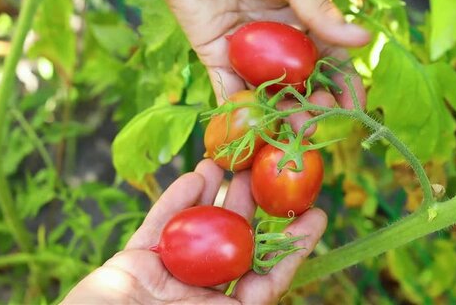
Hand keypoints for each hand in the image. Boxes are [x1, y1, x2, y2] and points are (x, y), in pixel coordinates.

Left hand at [21, 0, 369, 134]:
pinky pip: (230, 89)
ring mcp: (248, 54)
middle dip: (314, 106)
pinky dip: (241, 110)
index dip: (344, 85)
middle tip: (320, 124)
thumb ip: (319, 10)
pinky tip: (257, 127)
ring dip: (283, 114)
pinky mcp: (217, 58)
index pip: (330, 60)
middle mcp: (278, 43)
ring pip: (270, 93)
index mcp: (302, 20)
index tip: (355, 108)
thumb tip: (360, 41)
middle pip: (301, 83)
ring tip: (295, 131)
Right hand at [62, 160, 326, 303]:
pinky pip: (160, 225)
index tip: (318, 216)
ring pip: (199, 228)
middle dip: (252, 208)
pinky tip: (196, 176)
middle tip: (267, 173)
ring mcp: (168, 275)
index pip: (267, 277)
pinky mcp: (137, 260)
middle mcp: (201, 294)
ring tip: (232, 163)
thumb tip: (274, 285)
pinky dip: (176, 201)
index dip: (294, 247)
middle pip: (234, 244)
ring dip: (215, 195)